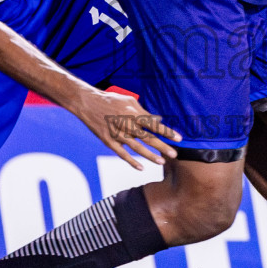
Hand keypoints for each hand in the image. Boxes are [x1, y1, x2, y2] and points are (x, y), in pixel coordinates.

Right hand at [65, 87, 181, 168]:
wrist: (88, 102)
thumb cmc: (111, 100)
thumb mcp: (129, 100)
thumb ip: (143, 112)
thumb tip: (156, 121)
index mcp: (134, 113)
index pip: (154, 125)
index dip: (167, 132)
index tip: (179, 139)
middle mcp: (127, 124)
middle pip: (148, 138)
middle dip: (163, 146)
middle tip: (175, 154)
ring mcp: (117, 134)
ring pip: (137, 147)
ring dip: (150, 155)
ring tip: (162, 161)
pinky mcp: (108, 141)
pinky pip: (121, 153)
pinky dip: (131, 161)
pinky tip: (141, 167)